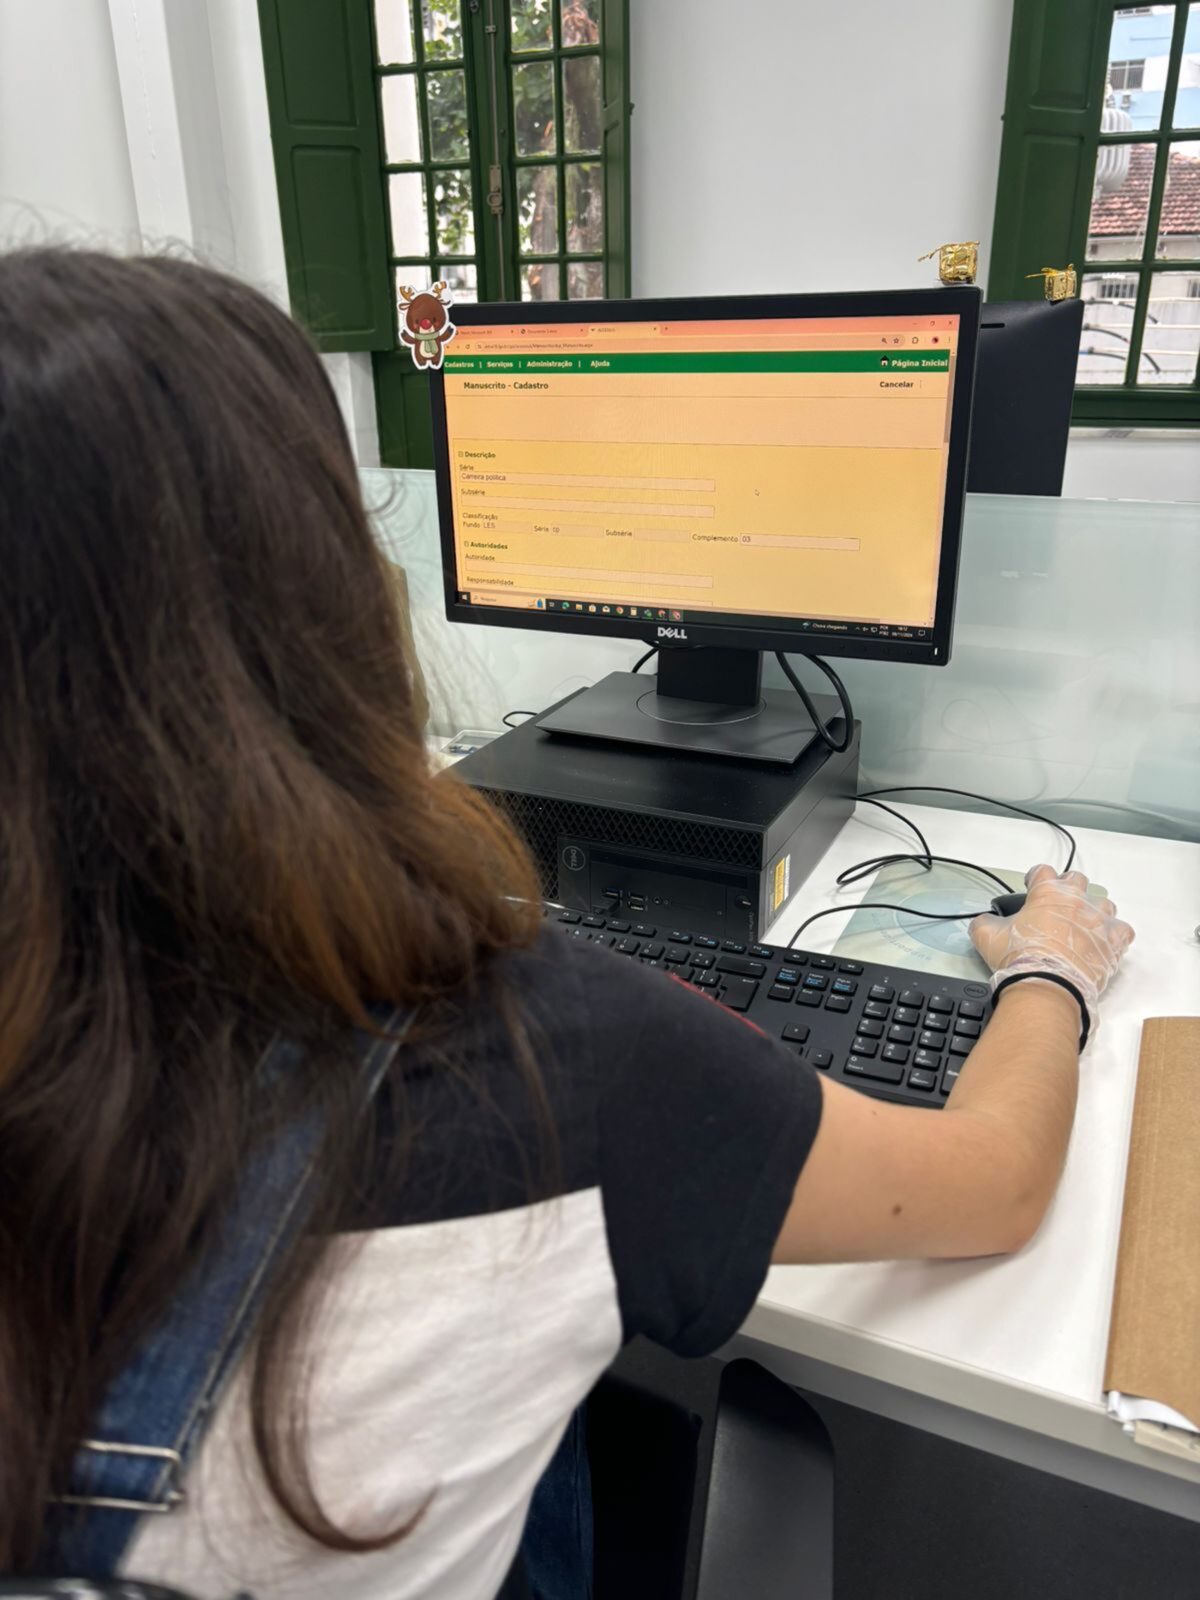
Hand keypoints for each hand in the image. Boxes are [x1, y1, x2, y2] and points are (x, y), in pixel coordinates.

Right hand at [969, 865, 1134, 1027]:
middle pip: (1076, 880)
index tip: (1031, 886)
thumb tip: (984, 922)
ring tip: (1082, 926)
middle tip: (1057, 905)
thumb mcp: (987, 937)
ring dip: (1093, 910)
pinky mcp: (1114, 942)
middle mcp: (1077, 900)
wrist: (1049, 987)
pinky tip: (1102, 942)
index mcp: (1047, 893)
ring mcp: (1099, 920)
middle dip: (1067, 888)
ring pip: (1103, 903)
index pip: (1042, 871)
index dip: (1035, 878)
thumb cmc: (1020, 958)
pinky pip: (1122, 930)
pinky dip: (1113, 934)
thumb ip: (985, 922)